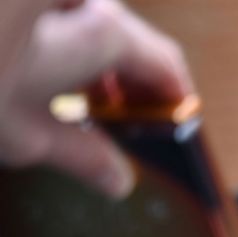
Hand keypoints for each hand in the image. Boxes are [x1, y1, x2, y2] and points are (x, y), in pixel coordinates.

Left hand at [0, 0, 193, 196]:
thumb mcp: (23, 134)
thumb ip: (81, 156)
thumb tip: (116, 178)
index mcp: (104, 31)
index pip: (167, 65)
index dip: (175, 101)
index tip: (171, 124)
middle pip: (130, 37)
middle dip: (132, 80)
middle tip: (122, 118)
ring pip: (93, 15)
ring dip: (95, 54)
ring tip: (77, 94)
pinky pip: (63, 8)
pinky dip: (64, 33)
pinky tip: (41, 62)